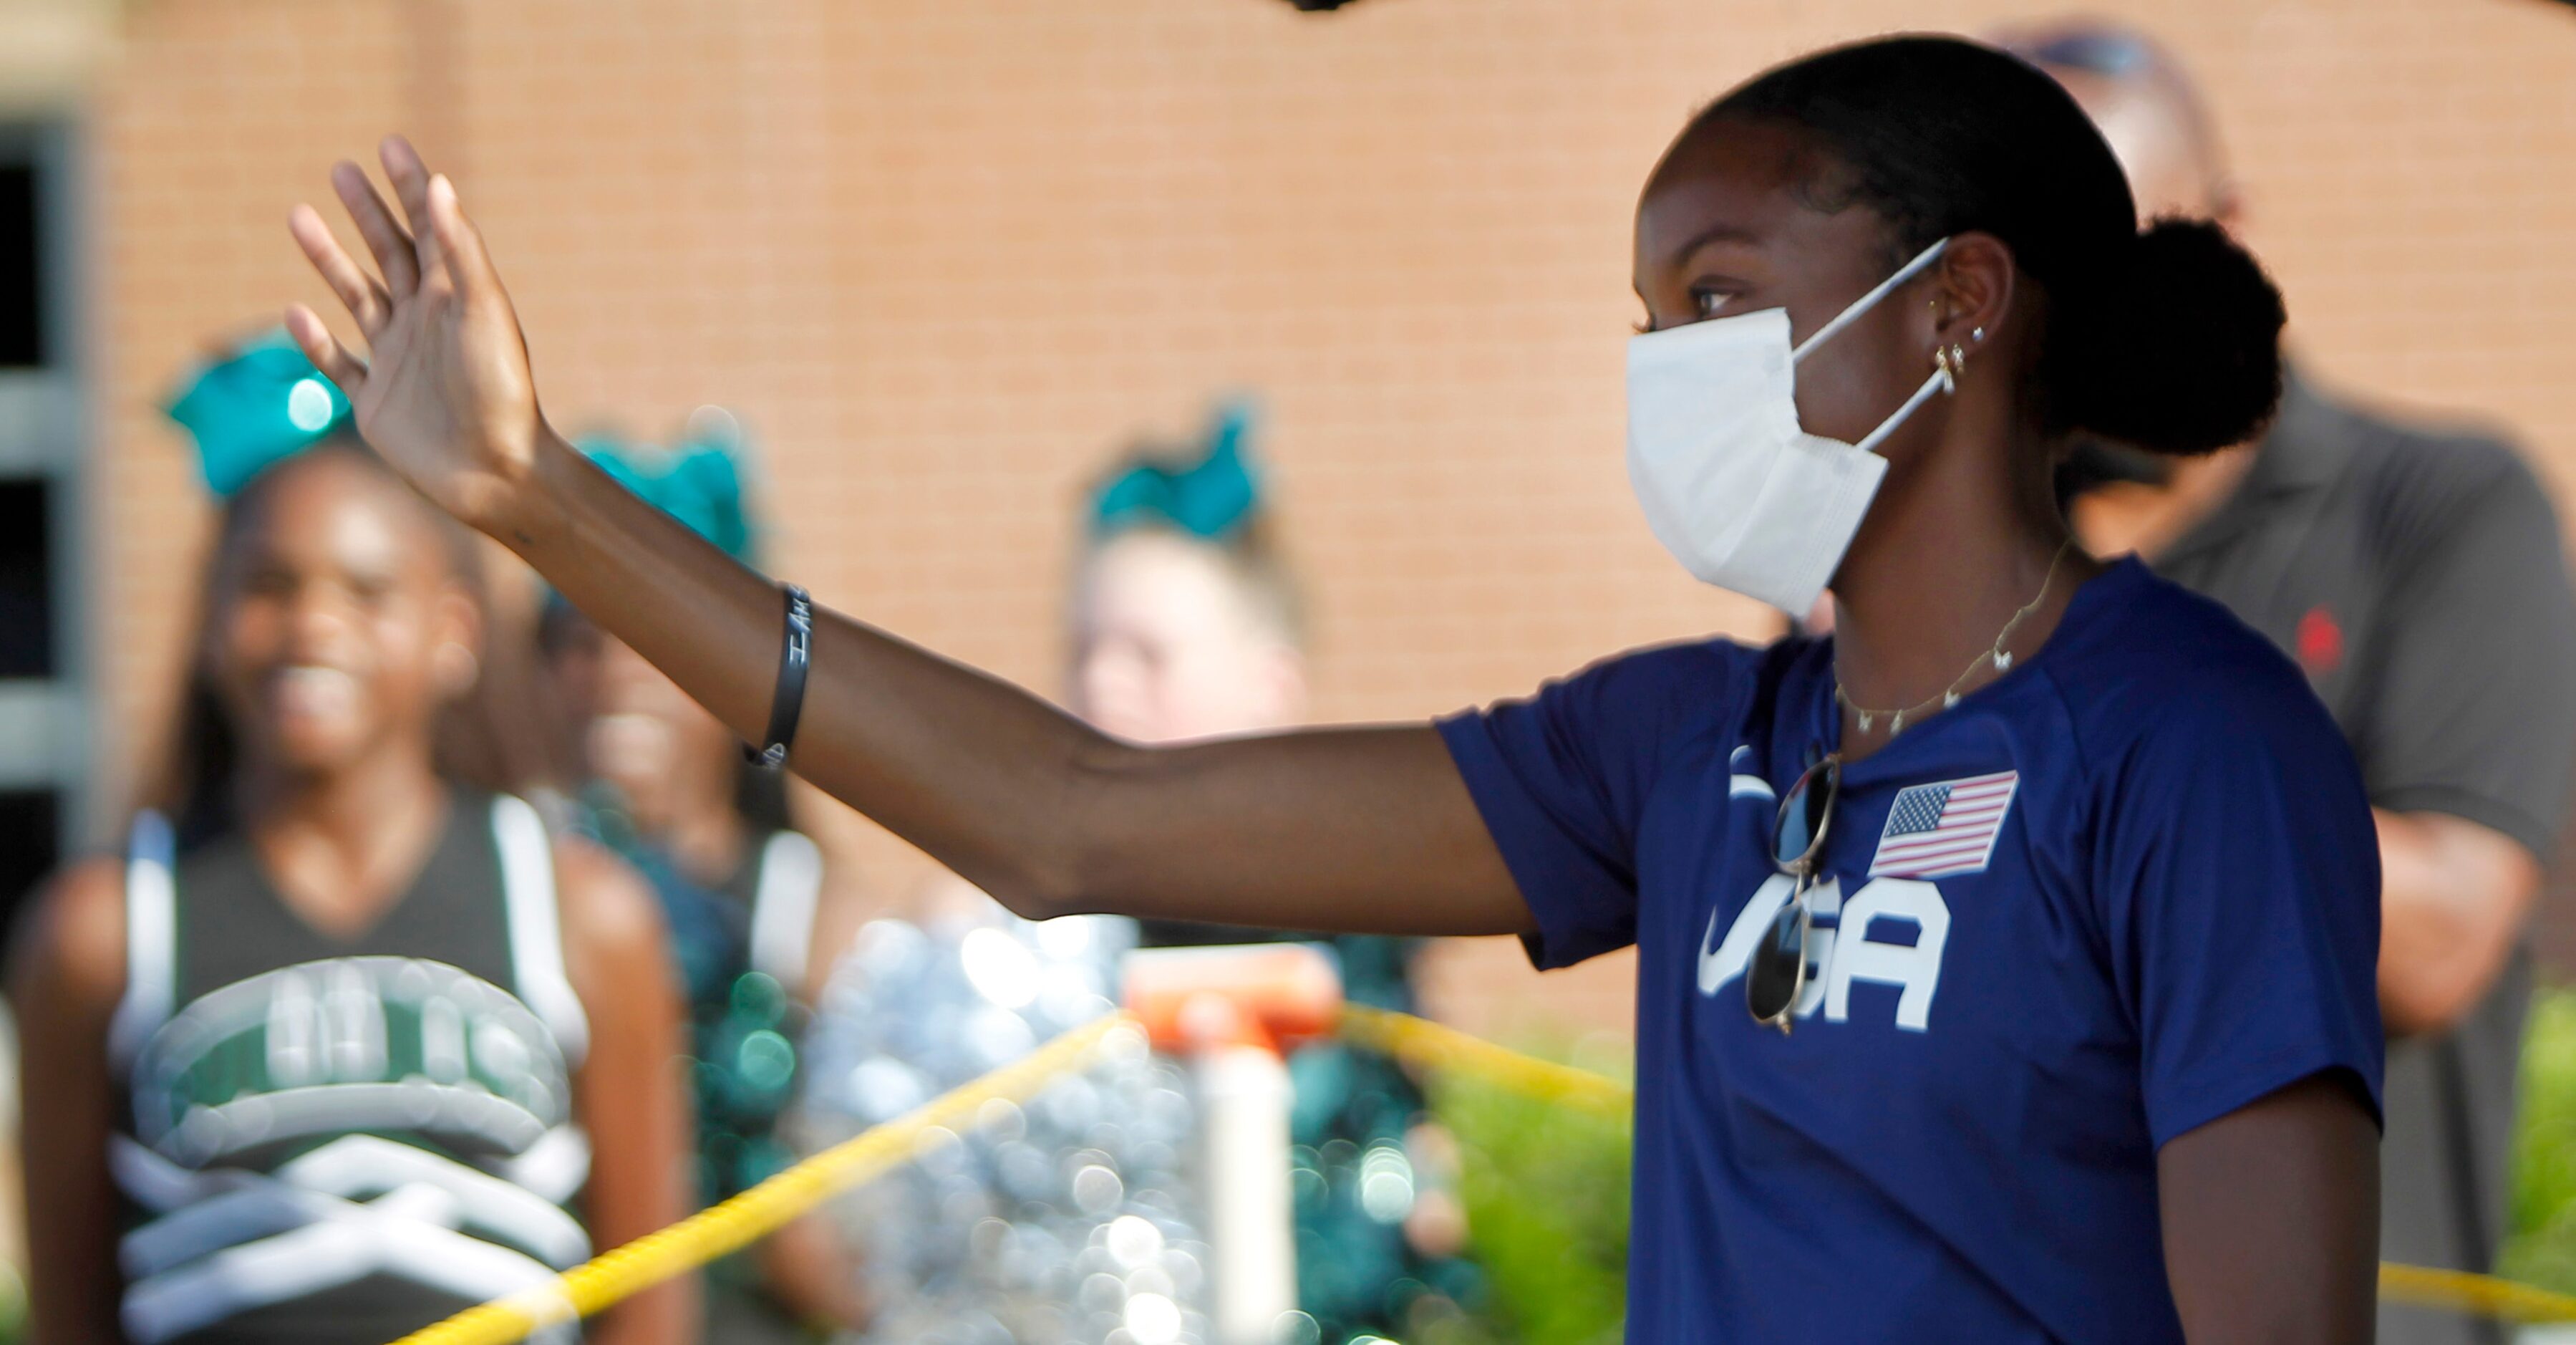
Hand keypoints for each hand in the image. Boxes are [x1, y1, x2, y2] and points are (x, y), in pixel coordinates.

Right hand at [285, 136, 551, 537]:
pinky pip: (340, 366)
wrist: (496, 472)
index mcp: (457, 298)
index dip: (411, 187)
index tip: (391, 144)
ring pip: (358, 299)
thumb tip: (439, 184)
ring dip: (330, 260)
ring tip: (299, 215)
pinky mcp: (377, 404)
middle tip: (341, 168)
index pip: (430, 230)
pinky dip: (317, 342)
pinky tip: (297, 313)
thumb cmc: (499, 389)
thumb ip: (459, 250)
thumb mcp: (482, 311)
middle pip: (390, 254)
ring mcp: (398, 362)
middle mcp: (425, 323)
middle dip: (367, 212)